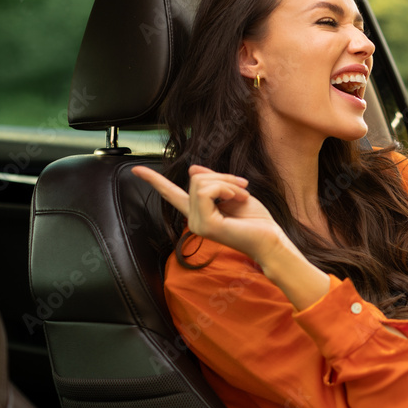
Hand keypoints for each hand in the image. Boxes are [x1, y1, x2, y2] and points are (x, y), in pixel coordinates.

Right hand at [132, 164, 330, 309]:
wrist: (271, 239)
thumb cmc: (257, 220)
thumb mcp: (234, 192)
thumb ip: (213, 181)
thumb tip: (192, 168)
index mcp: (199, 211)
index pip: (171, 194)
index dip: (154, 180)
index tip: (136, 168)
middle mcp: (194, 219)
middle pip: (196, 177)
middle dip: (223, 176)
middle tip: (243, 188)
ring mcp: (197, 224)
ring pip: (201, 182)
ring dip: (228, 182)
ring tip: (242, 196)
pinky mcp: (205, 226)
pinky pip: (207, 192)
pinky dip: (227, 188)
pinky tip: (237, 199)